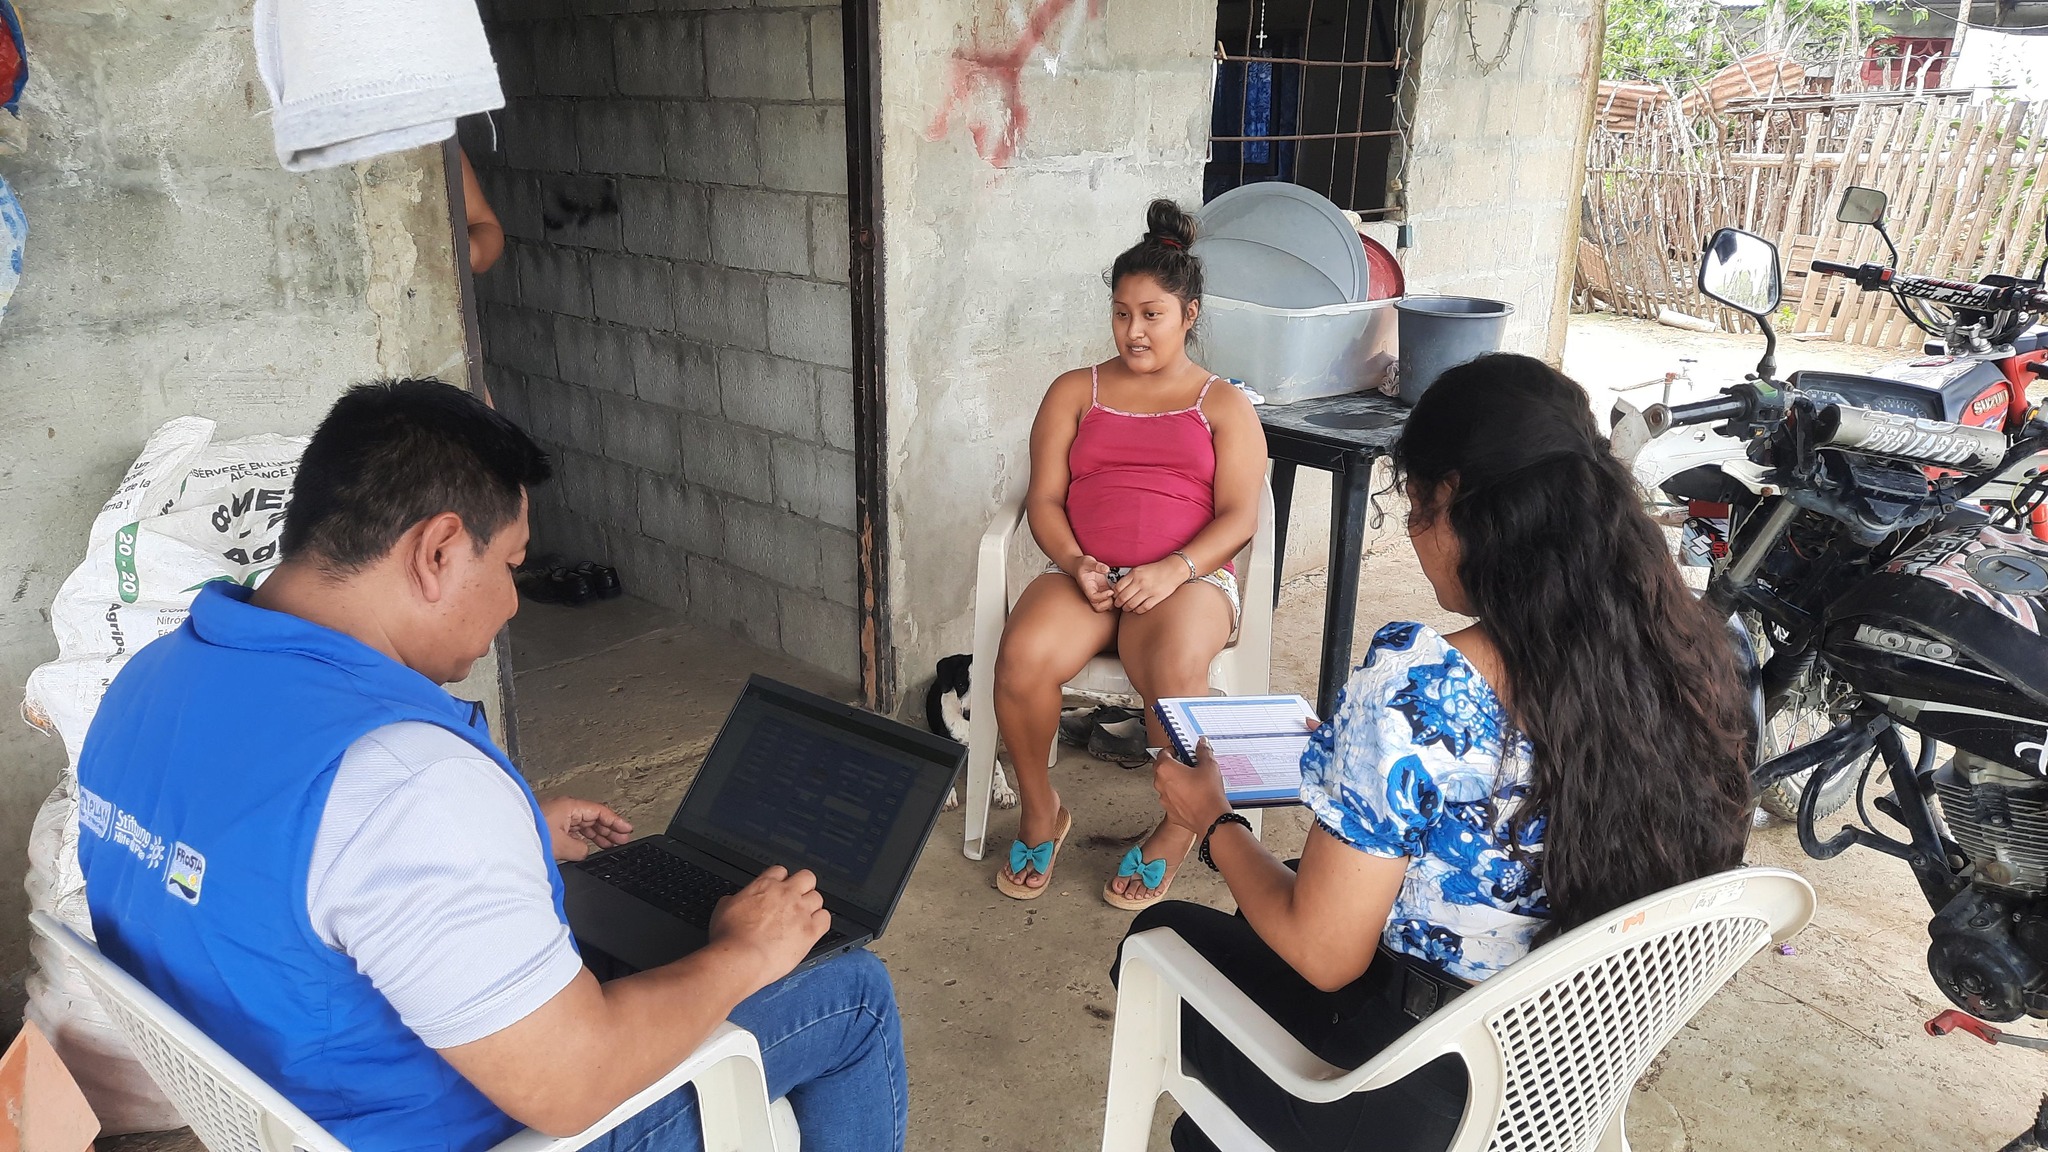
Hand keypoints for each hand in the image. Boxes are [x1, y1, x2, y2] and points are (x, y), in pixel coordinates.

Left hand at [538, 796, 632, 861]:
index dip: (616, 821)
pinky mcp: (549, 825)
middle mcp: (564, 809)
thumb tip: (585, 851)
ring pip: (582, 824)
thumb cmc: (531, 835)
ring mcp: (556, 816)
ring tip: (609, 845)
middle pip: (592, 817)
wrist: (507, 838)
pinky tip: (588, 846)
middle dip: (609, 829)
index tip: (627, 830)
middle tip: (622, 840)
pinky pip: (572, 830)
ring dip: (596, 835)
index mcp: (570, 807)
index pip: (600, 812)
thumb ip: (581, 849)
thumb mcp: (562, 846)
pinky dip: (582, 838)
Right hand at [709, 865, 831, 981]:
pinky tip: (813, 928)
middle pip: (807, 877)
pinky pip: (826, 919)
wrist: (741, 958)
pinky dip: (821, 922)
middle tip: (796, 900)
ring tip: (803, 918)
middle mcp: (786, 895)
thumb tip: (735, 900)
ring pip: (818, 897)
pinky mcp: (810, 931)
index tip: (779, 889)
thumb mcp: (722, 908)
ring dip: (811, 906)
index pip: (780, 870)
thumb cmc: (729, 938)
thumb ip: (735, 899)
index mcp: (764, 886)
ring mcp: (800, 912)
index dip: (781, 880)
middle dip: (803, 886)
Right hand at [1072, 555, 1114, 611]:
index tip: (1110, 591)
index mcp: (1087, 588)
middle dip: (1107, 604)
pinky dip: (1114, 597)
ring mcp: (1098, 592)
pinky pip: (1109, 599)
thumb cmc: (1081, 565)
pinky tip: (1117, 589)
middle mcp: (1092, 593)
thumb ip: (1096, 565)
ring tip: (1116, 592)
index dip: (1103, 597)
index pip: (1094, 599)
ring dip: (1111, 602)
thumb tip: (1106, 569)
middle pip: (1098, 607)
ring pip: (1104, 606)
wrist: (1079, 565)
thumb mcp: (1088, 561)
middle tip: (1113, 594)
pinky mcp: (1104, 590)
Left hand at [1112, 558, 1188, 614]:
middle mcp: (1141, 582)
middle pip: (1123, 597)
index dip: (1114, 594)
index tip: (1114, 596)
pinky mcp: (1156, 598)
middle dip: (1118, 603)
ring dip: (1126, 608)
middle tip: (1118, 604)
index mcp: (1135, 574)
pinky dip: (1137, 610)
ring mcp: (1148, 591)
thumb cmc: (1156, 569)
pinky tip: (1136, 609)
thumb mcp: (1140, 569)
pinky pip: (1143, 608)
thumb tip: (1118, 588)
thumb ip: (1129, 577)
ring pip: (1131, 604)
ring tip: (1126, 608)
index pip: (1118, 587)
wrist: (1173, 570)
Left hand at [1153, 739, 1231, 837]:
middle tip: (1189, 764)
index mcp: (1165, 769)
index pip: (1164, 752)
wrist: (1212, 819)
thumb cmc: (1208, 794)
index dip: (1174, 749)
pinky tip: (1193, 795)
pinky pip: (1172, 799)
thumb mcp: (1209, 766)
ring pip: (1167, 785)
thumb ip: (1203, 752)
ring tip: (1193, 780)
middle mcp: (1161, 784)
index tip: (1183, 750)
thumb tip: (1202, 745)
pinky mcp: (1170, 811)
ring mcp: (1164, 799)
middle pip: (1163, 768)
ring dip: (1176, 781)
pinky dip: (1179, 796)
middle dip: (1175, 765)